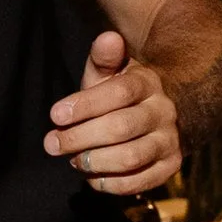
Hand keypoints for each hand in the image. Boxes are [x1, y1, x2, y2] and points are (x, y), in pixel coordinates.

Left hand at [46, 31, 180, 193]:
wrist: (159, 116)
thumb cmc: (119, 93)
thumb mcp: (109, 72)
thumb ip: (103, 57)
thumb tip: (107, 37)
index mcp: (148, 82)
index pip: (118, 92)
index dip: (84, 105)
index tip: (54, 115)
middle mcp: (164, 111)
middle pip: (120, 127)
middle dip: (79, 138)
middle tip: (52, 144)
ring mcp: (170, 140)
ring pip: (131, 157)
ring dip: (94, 162)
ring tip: (73, 160)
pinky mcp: (170, 166)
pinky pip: (139, 182)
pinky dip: (110, 183)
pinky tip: (91, 176)